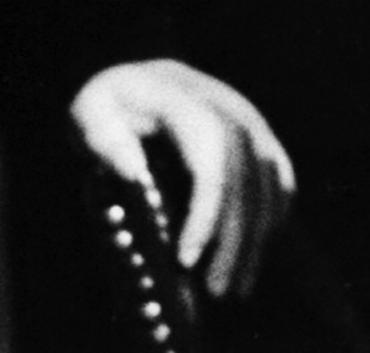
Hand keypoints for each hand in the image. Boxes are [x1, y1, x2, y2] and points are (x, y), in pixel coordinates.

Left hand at [71, 58, 294, 299]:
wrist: (138, 79)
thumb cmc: (109, 105)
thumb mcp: (89, 113)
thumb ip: (105, 140)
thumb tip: (132, 173)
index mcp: (182, 97)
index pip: (210, 153)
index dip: (206, 209)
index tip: (186, 260)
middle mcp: (226, 103)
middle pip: (246, 174)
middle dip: (233, 238)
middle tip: (216, 290)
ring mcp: (249, 118)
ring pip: (269, 181)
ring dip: (257, 238)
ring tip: (235, 287)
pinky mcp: (261, 134)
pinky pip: (280, 179)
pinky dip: (272, 219)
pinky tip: (255, 254)